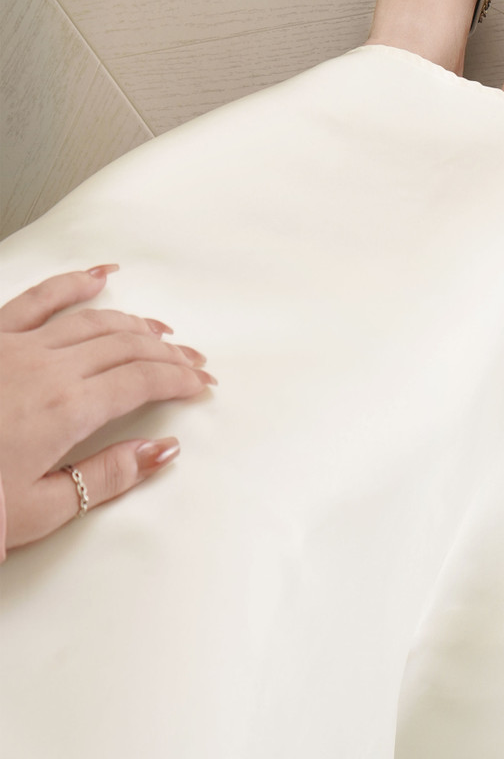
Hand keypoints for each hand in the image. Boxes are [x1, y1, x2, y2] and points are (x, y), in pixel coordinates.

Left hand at [0, 265, 216, 555]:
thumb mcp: (38, 511)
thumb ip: (106, 477)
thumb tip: (159, 451)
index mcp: (64, 410)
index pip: (142, 381)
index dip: (179, 380)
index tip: (200, 385)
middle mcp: (45, 368)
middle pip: (127, 345)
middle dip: (168, 352)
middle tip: (194, 363)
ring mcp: (16, 347)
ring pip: (94, 319)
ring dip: (136, 322)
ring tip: (162, 330)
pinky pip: (39, 298)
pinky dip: (74, 283)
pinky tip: (98, 276)